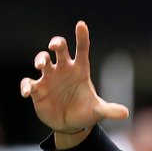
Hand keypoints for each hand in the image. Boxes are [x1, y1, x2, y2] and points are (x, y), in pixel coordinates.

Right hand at [19, 21, 128, 144]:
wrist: (70, 125)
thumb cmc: (85, 113)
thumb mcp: (98, 111)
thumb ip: (110, 110)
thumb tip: (126, 114)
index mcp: (80, 70)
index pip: (82, 49)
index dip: (82, 37)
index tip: (81, 24)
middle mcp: (63, 70)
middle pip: (59, 49)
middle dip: (56, 43)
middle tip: (55, 46)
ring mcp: (49, 78)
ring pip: (42, 60)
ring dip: (40, 59)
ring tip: (41, 65)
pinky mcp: (38, 90)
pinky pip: (28, 83)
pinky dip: (26, 86)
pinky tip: (27, 92)